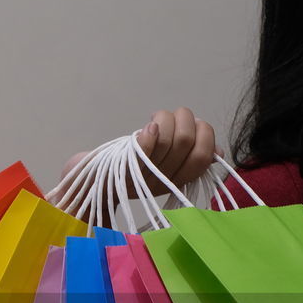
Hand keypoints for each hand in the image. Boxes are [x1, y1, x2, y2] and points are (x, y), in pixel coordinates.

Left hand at [61, 107, 219, 196]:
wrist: (85, 184)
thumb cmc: (123, 169)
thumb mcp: (159, 166)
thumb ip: (185, 158)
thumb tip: (218, 153)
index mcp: (174, 182)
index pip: (205, 157)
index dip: (205, 134)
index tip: (192, 125)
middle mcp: (161, 182)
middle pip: (187, 142)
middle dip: (182, 119)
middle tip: (166, 118)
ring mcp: (142, 177)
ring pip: (171, 139)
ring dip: (165, 119)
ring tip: (154, 120)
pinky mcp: (121, 170)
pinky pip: (144, 151)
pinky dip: (152, 134)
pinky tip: (150, 126)